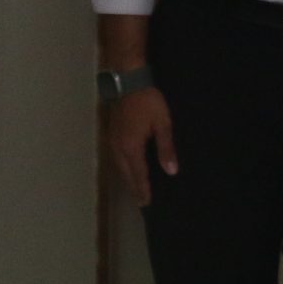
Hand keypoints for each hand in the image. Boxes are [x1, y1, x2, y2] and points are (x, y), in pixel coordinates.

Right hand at [103, 87, 177, 207]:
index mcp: (131, 147)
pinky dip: (123, 168)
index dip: (143, 189)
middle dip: (134, 188)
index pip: (138, 175)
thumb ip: (166, 148)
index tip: (147, 203)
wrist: (128, 80)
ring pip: (119, 167)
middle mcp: (118, 148)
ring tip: (136, 189)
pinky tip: (128, 168)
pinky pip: (116, 158)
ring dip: (127, 179)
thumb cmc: (148, 101)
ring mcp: (112, 141)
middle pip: (126, 174)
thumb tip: (171, 171)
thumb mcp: (162, 123)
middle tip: (142, 202)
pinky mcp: (111, 134)